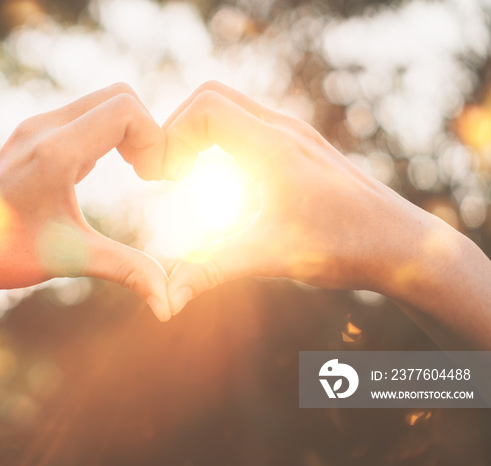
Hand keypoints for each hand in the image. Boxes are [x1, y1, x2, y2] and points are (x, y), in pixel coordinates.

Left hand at [0, 83, 171, 319]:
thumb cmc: (2, 255)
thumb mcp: (71, 259)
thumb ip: (127, 271)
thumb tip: (170, 305)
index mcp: (54, 151)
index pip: (126, 110)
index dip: (155, 139)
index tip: (157, 179)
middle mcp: (42, 128)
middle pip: (119, 96)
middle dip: (146, 131)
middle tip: (151, 173)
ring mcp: (34, 128)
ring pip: (100, 103)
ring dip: (127, 132)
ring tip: (136, 172)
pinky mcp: (31, 136)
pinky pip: (83, 117)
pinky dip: (107, 134)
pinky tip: (103, 170)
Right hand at [162, 81, 439, 314]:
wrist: (402, 246)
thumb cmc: (345, 247)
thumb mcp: (271, 257)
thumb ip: (213, 271)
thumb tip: (166, 301)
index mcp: (274, 147)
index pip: (204, 108)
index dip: (171, 136)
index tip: (164, 179)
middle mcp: (284, 130)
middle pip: (211, 97)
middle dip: (177, 129)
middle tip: (167, 174)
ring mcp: (294, 134)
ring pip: (230, 107)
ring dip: (198, 133)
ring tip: (184, 176)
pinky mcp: (300, 146)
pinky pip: (247, 123)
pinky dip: (218, 139)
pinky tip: (218, 180)